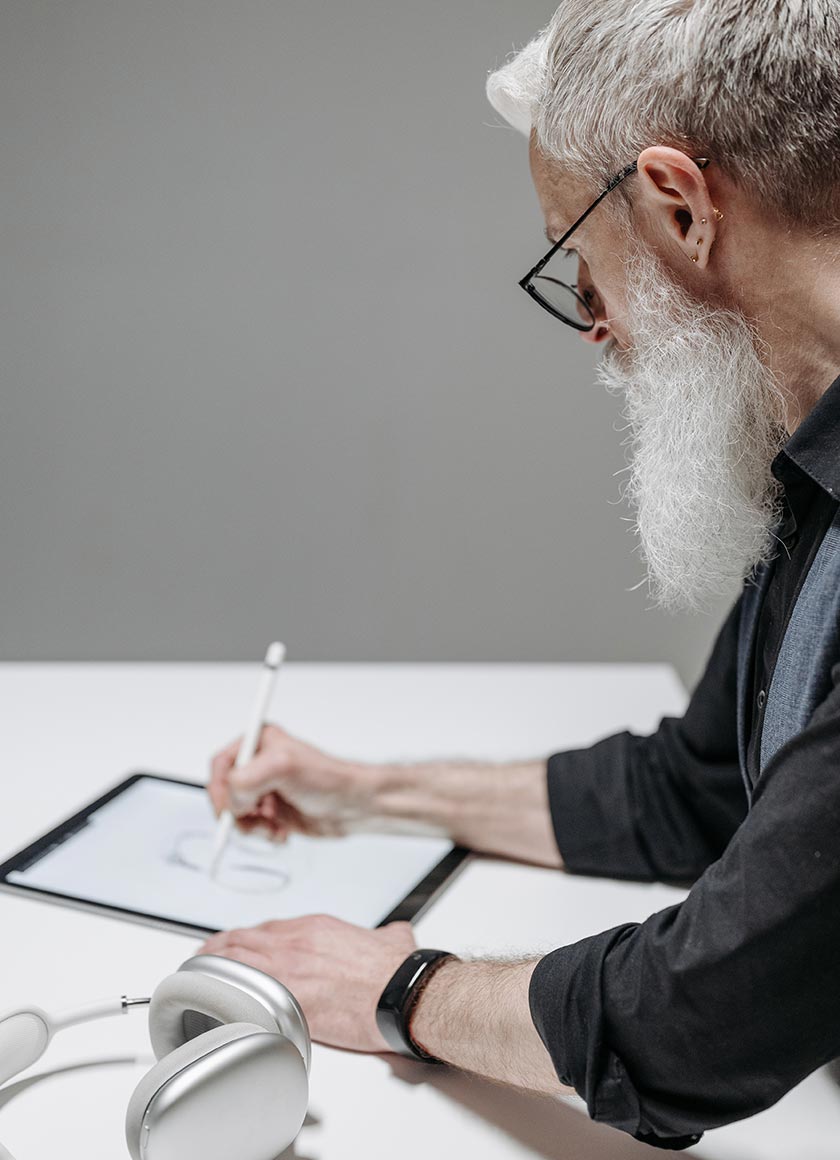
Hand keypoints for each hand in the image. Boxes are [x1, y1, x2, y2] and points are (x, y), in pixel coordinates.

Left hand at [199, 915, 416, 1052]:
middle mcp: (296, 944)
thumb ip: (387, 934)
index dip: (250, 936)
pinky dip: (223, 996)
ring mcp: (288, 971)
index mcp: (317, 928)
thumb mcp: (393, 939)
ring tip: (198, 974)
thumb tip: (395, 936)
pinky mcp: (287, 1002)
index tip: (241, 943)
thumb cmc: (396, 972)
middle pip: (245, 940)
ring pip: (236, 962)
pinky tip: (211, 1002)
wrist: (399, 992)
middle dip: (222, 947)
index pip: (270, 928)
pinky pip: (242, 996)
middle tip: (206, 955)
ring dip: (214, 967)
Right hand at [208, 724, 375, 840]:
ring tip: (272, 825)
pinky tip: (281, 830)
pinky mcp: (273, 811)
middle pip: (225, 792)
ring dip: (251, 826)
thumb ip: (247, 778)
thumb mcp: (285, 767)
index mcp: (259, 743)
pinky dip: (263, 834)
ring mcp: (266, 790)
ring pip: (236, 814)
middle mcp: (260, 765)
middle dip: (237, 812)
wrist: (354, 806)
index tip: (230, 807)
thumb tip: (231, 799)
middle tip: (255, 818)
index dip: (220, 789)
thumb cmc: (330, 779)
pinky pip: (251, 828)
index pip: (220, 765)